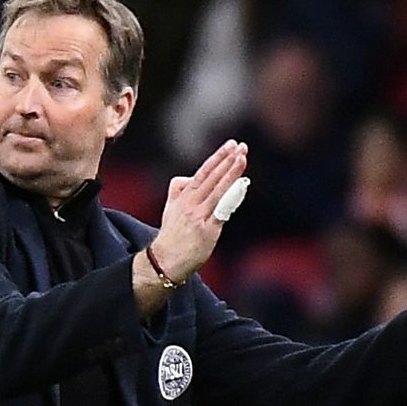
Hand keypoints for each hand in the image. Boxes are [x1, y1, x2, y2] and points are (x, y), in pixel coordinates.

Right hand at [148, 139, 247, 282]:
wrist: (165, 260)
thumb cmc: (171, 236)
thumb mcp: (170, 208)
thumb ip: (179, 190)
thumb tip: (190, 178)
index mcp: (183, 197)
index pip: (202, 172)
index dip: (217, 158)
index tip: (229, 145)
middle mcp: (190, 204)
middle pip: (211, 177)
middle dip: (226, 160)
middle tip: (240, 145)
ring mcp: (199, 216)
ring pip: (217, 190)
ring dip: (230, 173)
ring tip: (242, 158)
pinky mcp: (207, 230)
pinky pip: (222, 210)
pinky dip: (231, 196)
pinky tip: (241, 186)